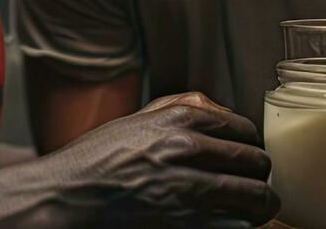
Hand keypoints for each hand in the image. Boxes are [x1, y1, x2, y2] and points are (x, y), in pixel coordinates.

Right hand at [29, 91, 279, 226]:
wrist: (64, 198)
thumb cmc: (93, 162)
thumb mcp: (134, 122)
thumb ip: (175, 109)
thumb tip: (218, 111)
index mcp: (175, 119)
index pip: (241, 128)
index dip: (250, 145)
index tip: (248, 157)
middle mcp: (185, 149)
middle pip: (254, 160)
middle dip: (260, 175)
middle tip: (257, 184)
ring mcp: (186, 188)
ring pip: (254, 195)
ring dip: (261, 203)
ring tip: (258, 209)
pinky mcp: (185, 222)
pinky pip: (234, 223)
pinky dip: (240, 223)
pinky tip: (236, 222)